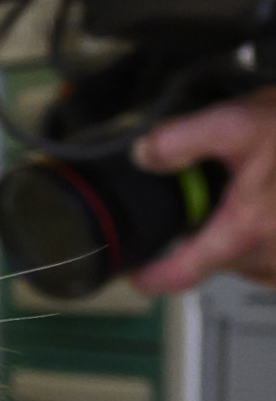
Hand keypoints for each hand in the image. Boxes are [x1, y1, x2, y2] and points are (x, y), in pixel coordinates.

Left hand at [133, 91, 275, 291]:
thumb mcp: (237, 122)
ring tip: (260, 194)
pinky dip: (270, 238)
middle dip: (209, 233)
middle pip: (218, 260)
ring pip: (251, 261)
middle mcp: (273, 257)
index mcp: (246, 231)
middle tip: (218, 195)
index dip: (154, 278)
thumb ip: (180, 140)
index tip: (138, 277)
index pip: (184, 273)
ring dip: (244, 236)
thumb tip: (143, 157)